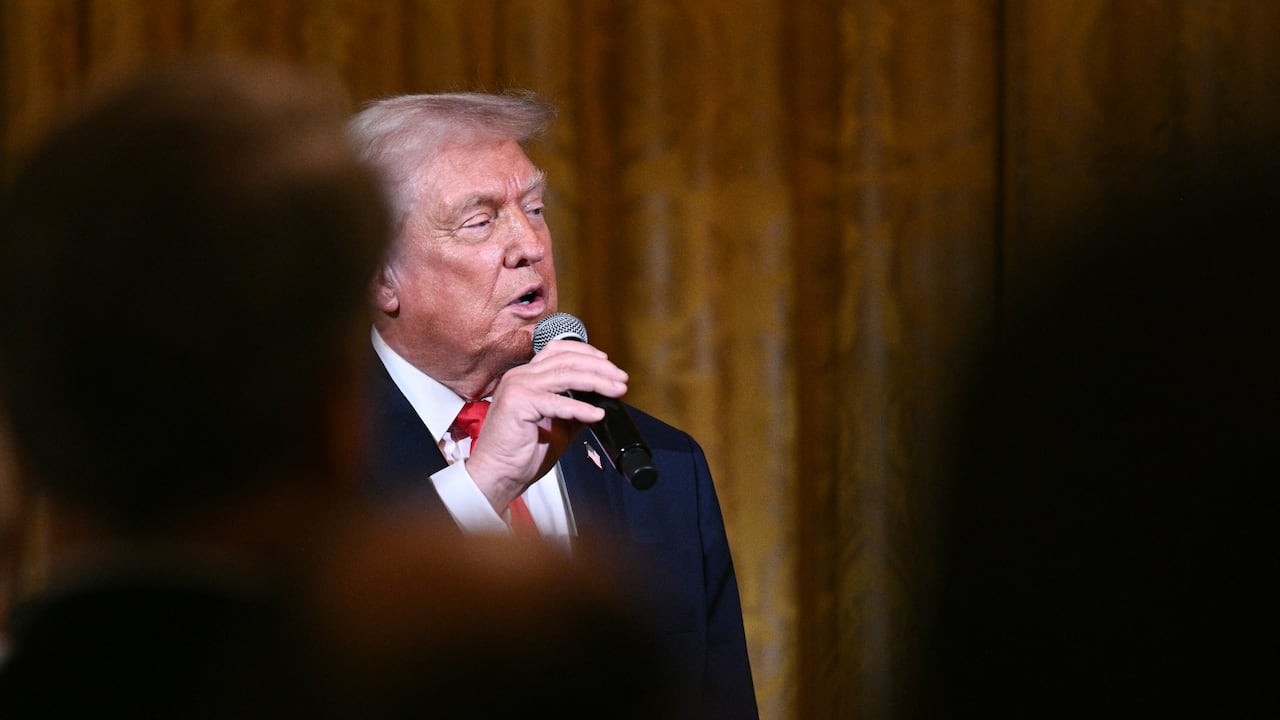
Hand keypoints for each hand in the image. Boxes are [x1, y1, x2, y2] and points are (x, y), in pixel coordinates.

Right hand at [464, 339, 627, 511]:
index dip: (586, 352)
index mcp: (526, 376)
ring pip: (566, 375)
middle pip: (567, 359)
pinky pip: (557, 402)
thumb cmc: (521, 453)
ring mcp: (517, 387)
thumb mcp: (558, 426)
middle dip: (599, 367)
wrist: (499, 474)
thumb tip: (601, 403)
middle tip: (621, 379)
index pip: (558, 350)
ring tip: (616, 391)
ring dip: (597, 382)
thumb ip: (575, 410)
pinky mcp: (517, 404)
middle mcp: (520, 376)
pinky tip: (596, 414)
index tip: (608, 362)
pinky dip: (581, 408)